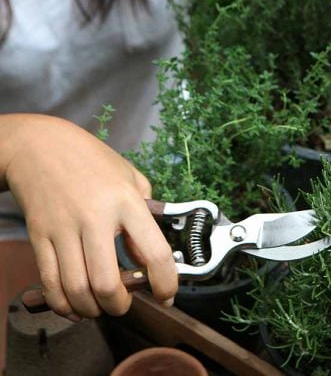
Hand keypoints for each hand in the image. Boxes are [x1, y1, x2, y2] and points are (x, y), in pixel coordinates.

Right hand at [2, 115, 176, 319]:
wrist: (40, 145)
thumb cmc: (93, 160)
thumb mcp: (131, 178)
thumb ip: (147, 215)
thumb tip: (148, 257)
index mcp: (127, 202)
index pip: (154, 252)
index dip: (165, 282)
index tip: (167, 295)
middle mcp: (95, 218)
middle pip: (106, 282)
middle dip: (119, 306)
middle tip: (124, 305)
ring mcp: (64, 229)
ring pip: (76, 288)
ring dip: (91, 309)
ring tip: (100, 307)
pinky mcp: (39, 236)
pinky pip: (49, 281)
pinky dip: (62, 303)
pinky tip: (74, 306)